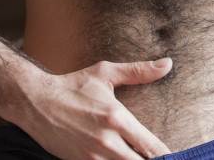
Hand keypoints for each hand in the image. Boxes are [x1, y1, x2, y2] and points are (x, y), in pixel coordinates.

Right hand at [19, 58, 174, 159]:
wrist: (36, 102)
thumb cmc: (73, 85)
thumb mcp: (106, 73)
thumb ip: (139, 71)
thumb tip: (167, 64)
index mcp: (117, 118)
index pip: (151, 146)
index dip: (167, 156)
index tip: (176, 157)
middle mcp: (107, 141)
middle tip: (159, 159)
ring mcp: (93, 156)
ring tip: (139, 157)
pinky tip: (120, 159)